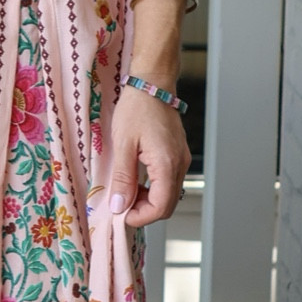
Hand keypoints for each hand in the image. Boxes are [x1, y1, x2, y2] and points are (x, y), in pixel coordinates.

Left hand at [107, 85, 189, 227]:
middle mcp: (179, 164)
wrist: (152, 84)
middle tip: (120, 203)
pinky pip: (169, 182)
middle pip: (167, 205)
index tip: (121, 214)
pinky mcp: (178, 155)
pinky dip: (153, 188)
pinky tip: (135, 179)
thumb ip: (122, 178)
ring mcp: (182, 160)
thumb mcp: (123, 145)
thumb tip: (119, 206)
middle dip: (143, 211)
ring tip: (125, 190)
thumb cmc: (137, 108)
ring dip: (147, 200)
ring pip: (169, 195)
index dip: (140, 217)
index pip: (160, 207)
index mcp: (167, 163)